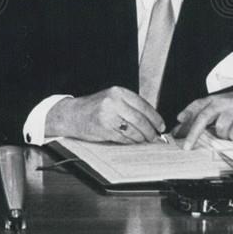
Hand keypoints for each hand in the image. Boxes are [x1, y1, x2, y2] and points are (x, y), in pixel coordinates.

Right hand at [46, 87, 165, 143]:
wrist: (71, 115)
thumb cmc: (93, 108)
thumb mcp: (112, 99)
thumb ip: (130, 106)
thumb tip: (151, 121)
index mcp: (118, 92)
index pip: (144, 106)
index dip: (155, 118)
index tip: (161, 126)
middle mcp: (114, 101)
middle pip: (141, 120)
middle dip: (150, 131)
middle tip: (154, 137)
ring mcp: (109, 115)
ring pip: (134, 130)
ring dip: (141, 138)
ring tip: (143, 140)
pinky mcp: (105, 128)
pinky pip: (124, 138)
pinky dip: (130, 142)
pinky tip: (131, 141)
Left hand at [175, 89, 232, 149]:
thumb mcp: (220, 105)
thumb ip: (203, 113)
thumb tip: (181, 126)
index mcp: (215, 99)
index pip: (197, 105)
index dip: (187, 113)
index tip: (178, 124)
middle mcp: (223, 102)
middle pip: (204, 117)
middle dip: (193, 133)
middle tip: (187, 146)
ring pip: (220, 129)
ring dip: (223, 135)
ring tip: (230, 130)